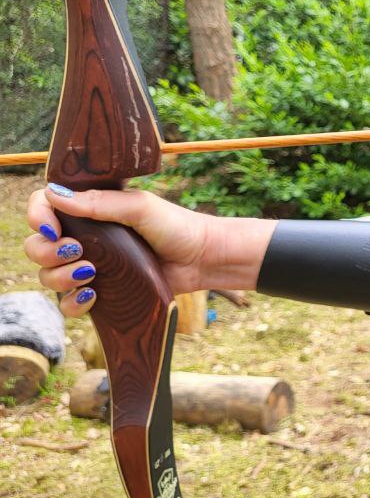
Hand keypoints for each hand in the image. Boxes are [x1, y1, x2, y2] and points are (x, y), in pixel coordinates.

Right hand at [24, 185, 268, 317]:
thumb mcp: (140, 208)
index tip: (53, 228)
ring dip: (58, 277)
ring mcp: (92, 265)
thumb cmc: (177, 227)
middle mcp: (86, 236)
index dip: (38, 217)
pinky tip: (92, 296)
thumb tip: (54, 193)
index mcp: (91, 209)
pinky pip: (70, 303)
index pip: (45, 206)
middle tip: (76, 252)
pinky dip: (72, 303)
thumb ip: (100, 203)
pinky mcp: (103, 292)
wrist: (204, 259)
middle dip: (46, 252)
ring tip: (90, 274)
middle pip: (38, 245)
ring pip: (48, 275)